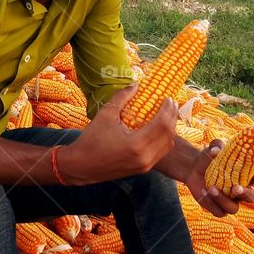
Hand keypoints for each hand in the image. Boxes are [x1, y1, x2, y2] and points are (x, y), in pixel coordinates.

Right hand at [58, 84, 177, 185]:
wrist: (81, 166)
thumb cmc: (91, 140)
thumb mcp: (105, 114)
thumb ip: (122, 97)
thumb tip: (136, 84)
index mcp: (136, 144)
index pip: (162, 124)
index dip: (168, 109)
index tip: (168, 98)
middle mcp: (144, 157)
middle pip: (169, 135)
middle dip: (173, 116)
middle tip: (171, 103)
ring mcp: (144, 165)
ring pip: (168, 145)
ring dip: (171, 128)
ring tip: (168, 114)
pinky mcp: (142, 169)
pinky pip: (161, 152)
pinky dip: (164, 139)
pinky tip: (160, 128)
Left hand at [182, 139, 253, 216]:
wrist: (193, 168)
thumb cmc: (209, 157)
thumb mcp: (212, 148)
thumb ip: (216, 146)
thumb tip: (216, 150)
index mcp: (244, 175)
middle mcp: (240, 190)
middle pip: (250, 197)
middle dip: (244, 193)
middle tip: (235, 187)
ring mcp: (229, 200)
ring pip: (233, 208)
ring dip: (223, 200)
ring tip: (211, 188)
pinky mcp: (217, 208)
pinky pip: (219, 212)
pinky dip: (211, 203)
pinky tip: (203, 192)